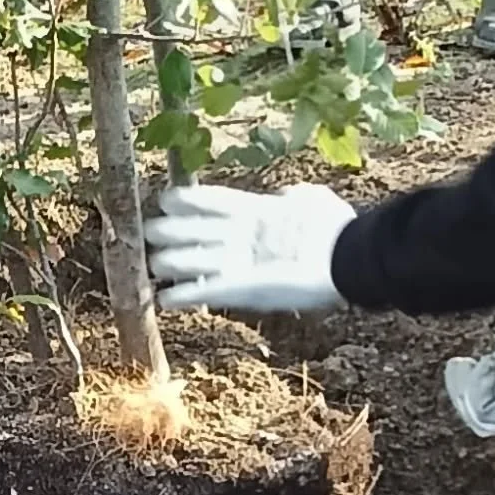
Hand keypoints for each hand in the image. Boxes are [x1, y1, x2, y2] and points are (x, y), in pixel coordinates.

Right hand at [145, 183, 354, 313]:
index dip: (190, 201)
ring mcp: (240, 264)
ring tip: (153, 265)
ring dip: (173, 264)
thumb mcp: (310, 200)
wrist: (346, 261)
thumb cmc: (331, 226)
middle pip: (197, 233)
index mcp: (256, 213)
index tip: (166, 199)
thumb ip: (294, 196)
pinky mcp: (241, 290)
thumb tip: (286, 195)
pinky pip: (205, 291)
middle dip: (172, 233)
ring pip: (195, 261)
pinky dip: (184, 296)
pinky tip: (164, 300)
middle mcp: (244, 239)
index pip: (215, 203)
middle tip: (149, 233)